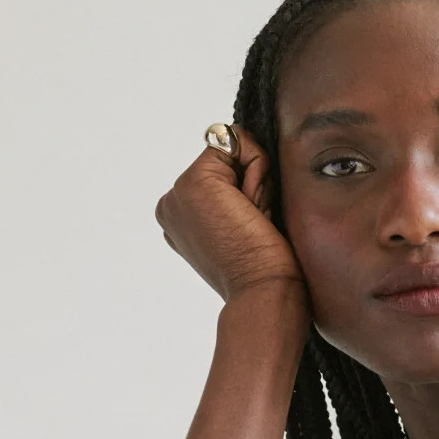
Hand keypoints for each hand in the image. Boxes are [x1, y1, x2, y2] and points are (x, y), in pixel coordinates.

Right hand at [154, 124, 307, 304]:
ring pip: (232, 153)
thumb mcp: (244, 226)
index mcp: (180, 220)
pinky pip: (238, 145)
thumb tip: (241, 145)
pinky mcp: (194, 182)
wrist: (264, 293)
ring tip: (253, 223)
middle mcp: (171, 206)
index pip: (221, 177)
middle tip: (254, 229)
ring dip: (254, 183)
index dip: (248, 194)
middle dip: (251, 186)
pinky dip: (258, 172)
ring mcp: (178, 194)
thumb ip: (233, 196)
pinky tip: (254, 211)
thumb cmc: (266, 272)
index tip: (252, 231)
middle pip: (225, 162)